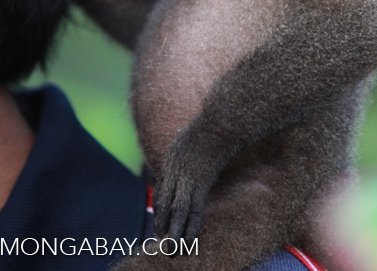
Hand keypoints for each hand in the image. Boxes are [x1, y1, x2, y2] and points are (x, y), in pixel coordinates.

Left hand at [153, 128, 219, 243]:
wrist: (217, 126)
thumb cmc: (205, 129)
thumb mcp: (185, 136)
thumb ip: (182, 145)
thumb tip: (182, 142)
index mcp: (171, 161)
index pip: (162, 191)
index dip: (159, 209)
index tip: (159, 223)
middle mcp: (175, 172)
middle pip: (165, 203)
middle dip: (162, 224)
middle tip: (161, 242)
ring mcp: (187, 178)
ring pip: (178, 210)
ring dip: (174, 232)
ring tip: (171, 250)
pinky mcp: (202, 182)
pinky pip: (195, 209)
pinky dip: (192, 226)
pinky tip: (189, 239)